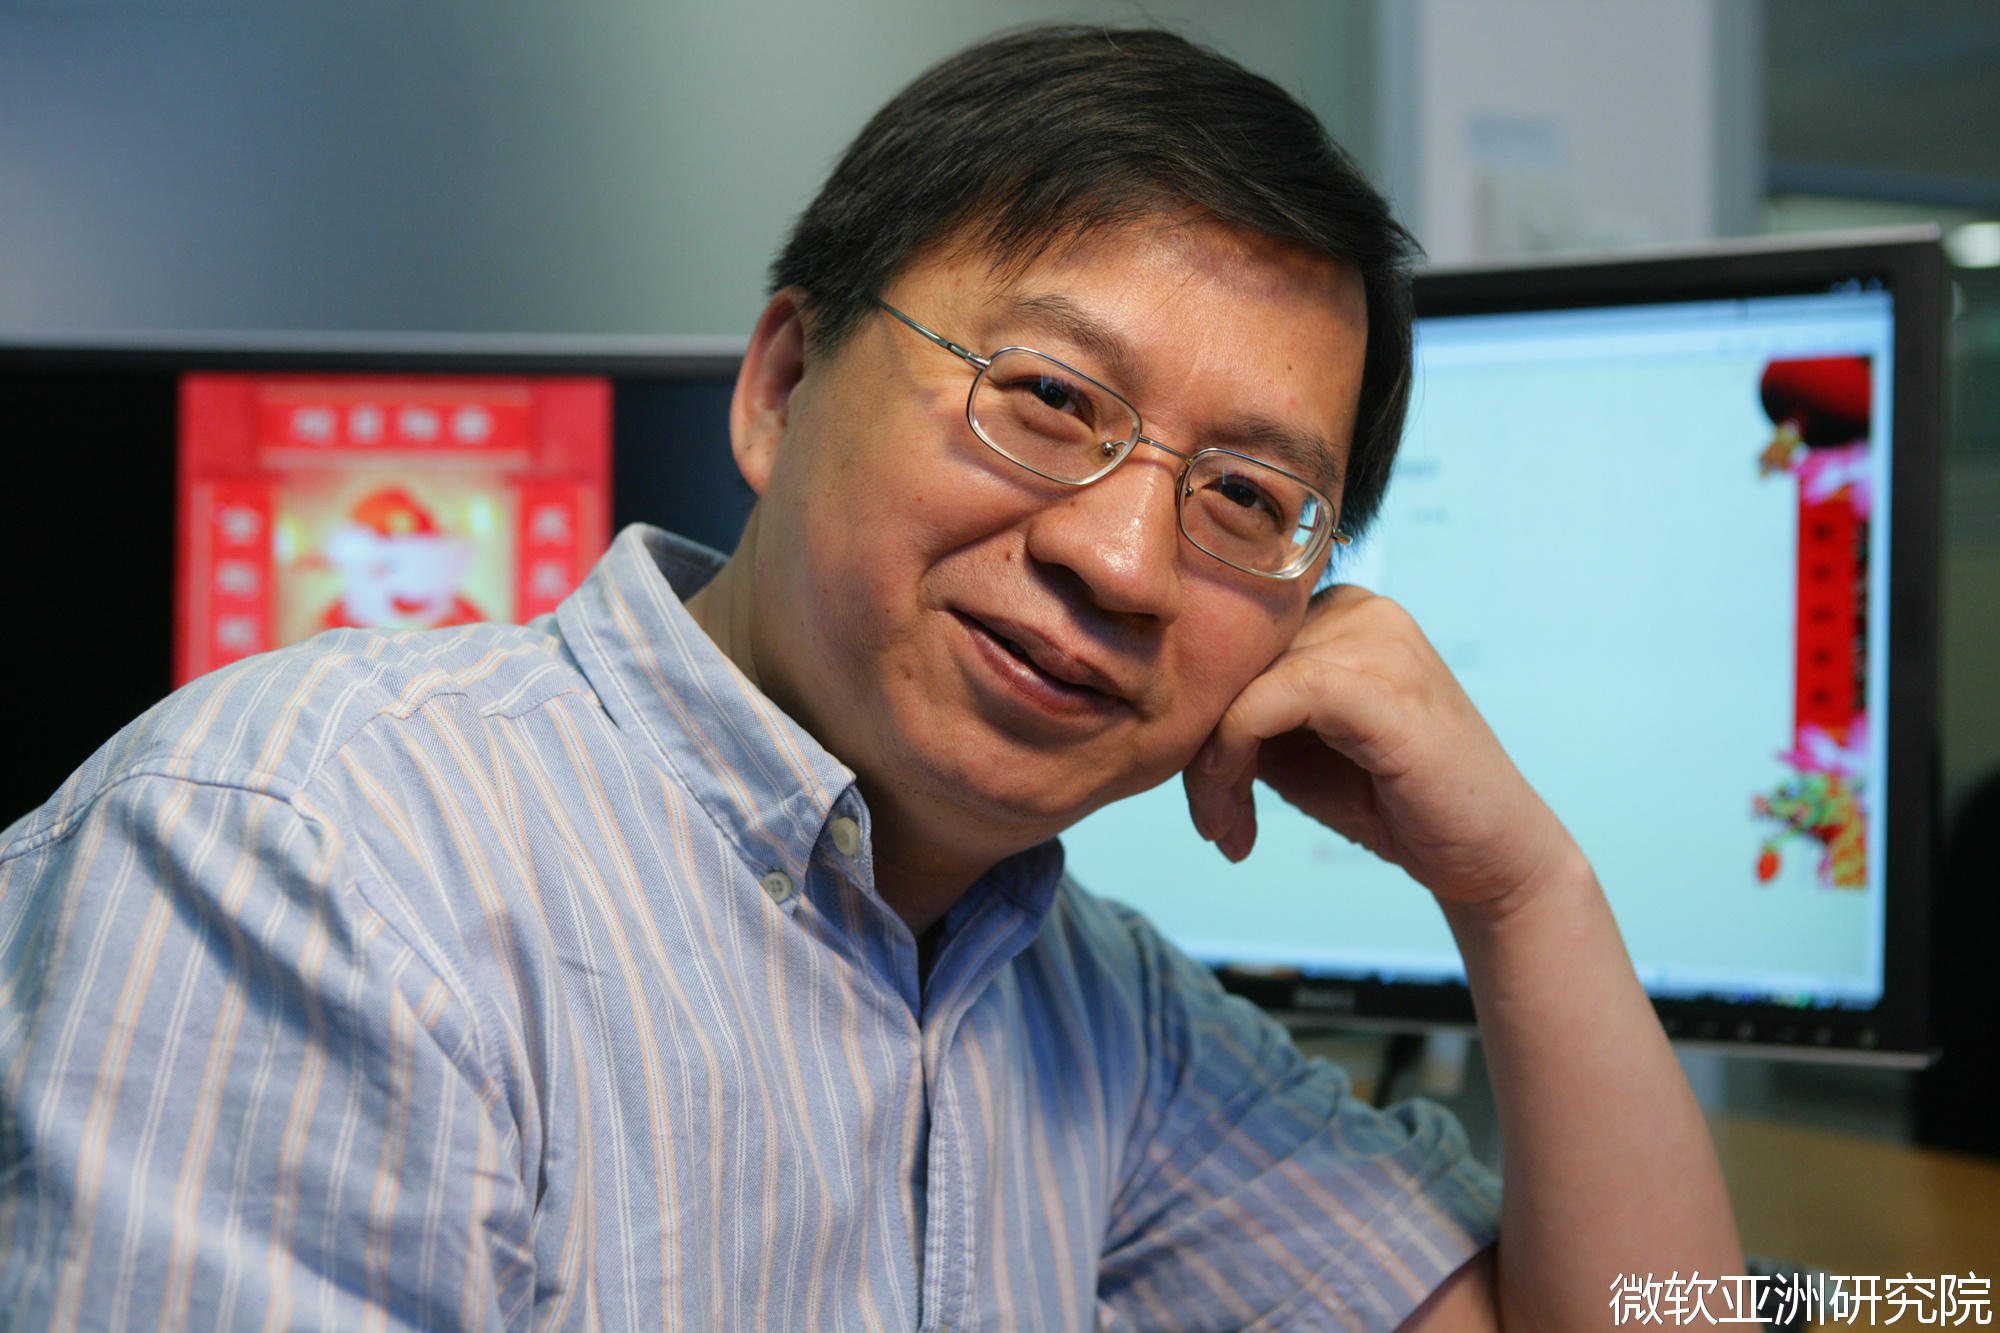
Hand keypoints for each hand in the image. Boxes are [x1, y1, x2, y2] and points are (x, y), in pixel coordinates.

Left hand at [1183, 584, 1577, 914]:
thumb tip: (1161, 710)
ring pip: (1239, 682)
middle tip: (1212, 825)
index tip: (1205, 801)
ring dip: (1212, 768)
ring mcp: (1377, 640)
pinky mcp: (1382, 686)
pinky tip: (1236, 817)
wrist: (1486, 859)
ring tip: (1225, 831)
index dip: (1198, 719)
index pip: (1230, 643)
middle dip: (1200, 751)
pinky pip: (1272, 698)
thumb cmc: (1387, 800)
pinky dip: (1235, 756)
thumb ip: (1236, 714)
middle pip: (1228, 660)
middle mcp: (1358, 606)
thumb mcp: (1291, 747)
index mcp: (1336, 609)